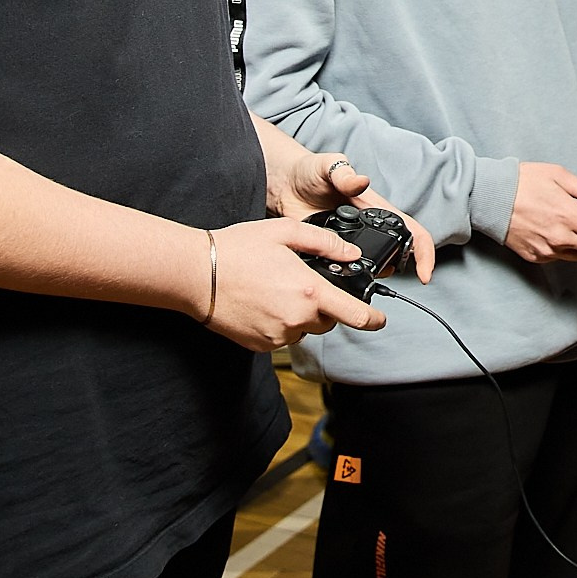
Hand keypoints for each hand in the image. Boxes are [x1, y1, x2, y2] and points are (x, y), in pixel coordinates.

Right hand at [204, 216, 384, 348]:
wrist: (196, 274)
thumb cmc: (238, 248)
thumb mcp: (285, 232)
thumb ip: (325, 242)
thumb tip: (350, 253)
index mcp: (310, 292)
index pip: (355, 315)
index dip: (373, 319)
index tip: (380, 319)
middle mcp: (297, 319)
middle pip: (328, 320)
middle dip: (324, 305)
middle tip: (302, 283)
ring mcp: (278, 335)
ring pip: (304, 328)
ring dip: (300, 314)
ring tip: (275, 289)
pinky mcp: (260, 345)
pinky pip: (282, 336)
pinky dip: (280, 322)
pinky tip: (262, 302)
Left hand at [271, 143, 434, 283]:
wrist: (284, 185)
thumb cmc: (310, 171)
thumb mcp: (328, 166)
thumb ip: (344, 173)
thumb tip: (362, 180)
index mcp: (376, 209)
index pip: (411, 231)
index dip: (423, 253)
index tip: (423, 274)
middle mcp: (368, 229)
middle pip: (394, 256)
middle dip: (393, 269)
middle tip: (378, 276)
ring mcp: (349, 244)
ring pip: (370, 267)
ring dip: (368, 276)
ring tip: (352, 277)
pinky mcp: (330, 254)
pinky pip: (341, 272)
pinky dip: (341, 279)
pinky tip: (332, 280)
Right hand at [506, 162, 576, 274]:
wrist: (488, 197)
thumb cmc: (521, 182)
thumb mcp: (559, 176)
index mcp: (570, 216)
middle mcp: (560, 237)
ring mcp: (547, 249)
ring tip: (576, 225)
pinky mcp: (535, 255)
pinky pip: (559, 255)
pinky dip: (564, 246)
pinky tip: (555, 229)